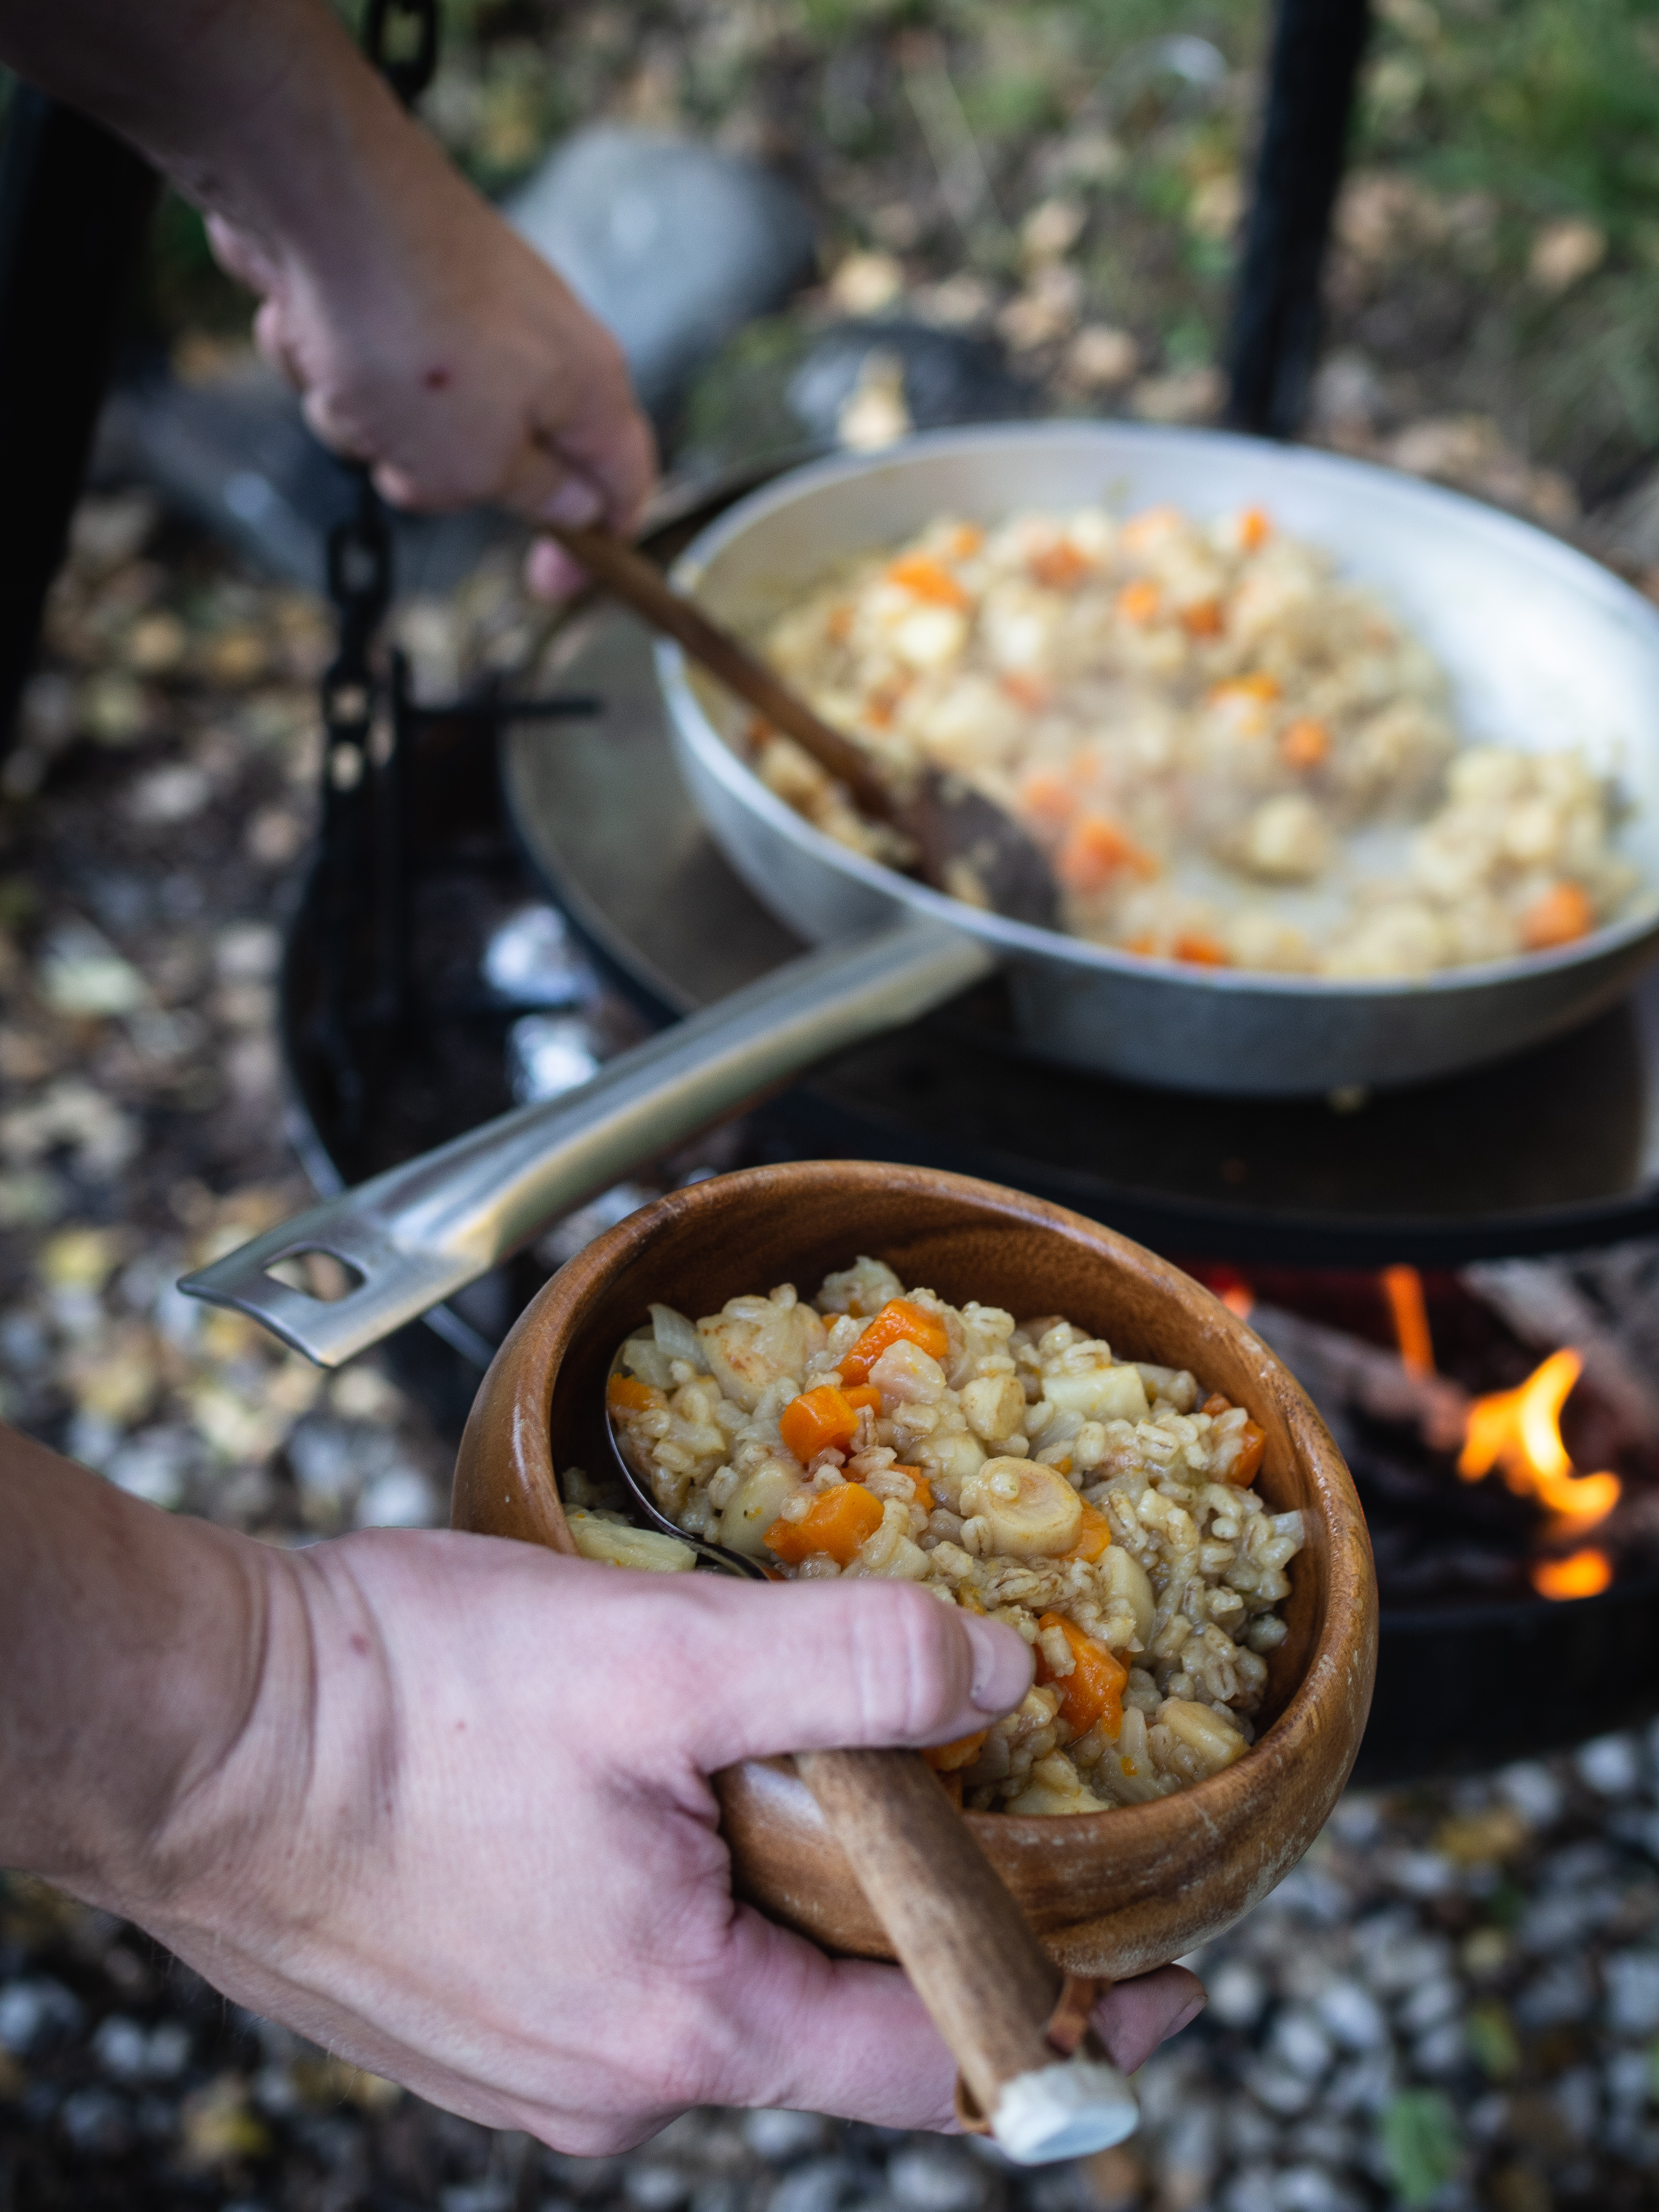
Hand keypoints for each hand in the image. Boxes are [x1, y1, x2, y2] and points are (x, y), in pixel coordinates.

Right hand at [125, 1530, 1203, 2149]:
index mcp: (678, 2031)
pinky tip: (650, 1780)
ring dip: (779, 1874)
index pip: (939, 2063)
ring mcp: (529, 2055)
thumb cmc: (399, 1700)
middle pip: (828, 2006)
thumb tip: (997, 1665)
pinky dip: (682, 1878)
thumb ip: (850, 1666)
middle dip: (906, 1904)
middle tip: (959, 1785)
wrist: (190, 1726)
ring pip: (725, 1973)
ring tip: (778, 1749)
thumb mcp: (659, 1655)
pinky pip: (632, 1957)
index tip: (1169, 1980)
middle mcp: (607, 2082)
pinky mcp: (471, 2005)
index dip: (1072, 2018)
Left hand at [206, 124, 656, 594]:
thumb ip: (532, 496)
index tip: (545, 587)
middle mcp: (537, 345)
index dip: (594, 550)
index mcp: (588, 390)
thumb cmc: (415, 344)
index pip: (625, 487)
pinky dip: (330, 365)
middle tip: (406, 460)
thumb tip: (573, 507)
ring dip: (366, 424)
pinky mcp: (393, 289)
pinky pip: (364, 369)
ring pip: (415, 423)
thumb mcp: (481, 465)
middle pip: (504, 462)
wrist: (320, 201)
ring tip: (347, 383)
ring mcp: (462, 315)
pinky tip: (312, 331)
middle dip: (438, 479)